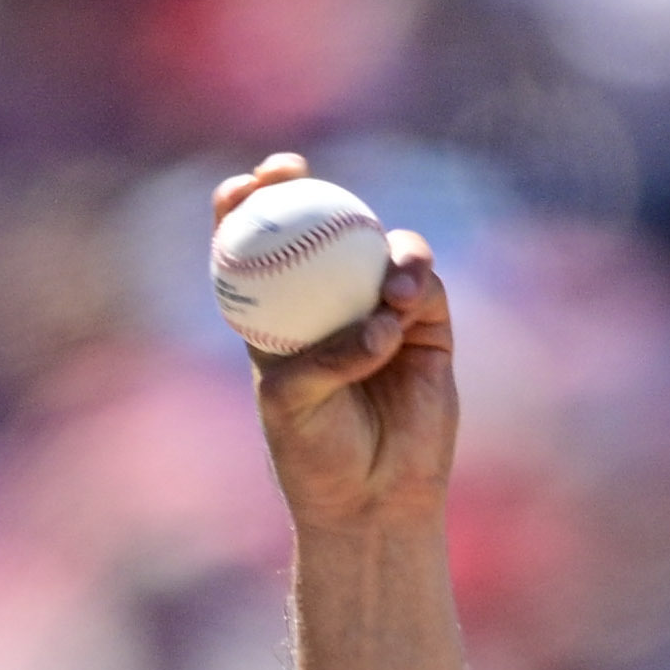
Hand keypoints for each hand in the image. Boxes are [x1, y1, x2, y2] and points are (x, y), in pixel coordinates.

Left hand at [220, 151, 454, 543]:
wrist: (373, 498)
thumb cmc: (316, 455)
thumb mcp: (295, 404)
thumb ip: (324, 358)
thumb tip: (374, 324)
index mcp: (277, 314)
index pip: (255, 247)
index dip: (245, 206)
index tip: (242, 186)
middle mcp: (328, 302)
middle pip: (318, 225)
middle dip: (303, 185)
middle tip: (293, 171)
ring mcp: (380, 309)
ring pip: (382, 250)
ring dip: (389, 255)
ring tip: (392, 291)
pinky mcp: (427, 326)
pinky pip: (423, 287)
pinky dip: (414, 291)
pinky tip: (403, 315)